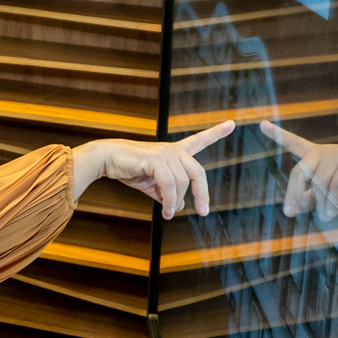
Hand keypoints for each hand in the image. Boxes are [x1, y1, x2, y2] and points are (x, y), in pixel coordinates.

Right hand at [72, 120, 234, 218]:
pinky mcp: (156, 159)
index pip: (199, 140)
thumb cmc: (128, 169)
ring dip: (176, 202)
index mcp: (174, 152)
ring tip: (168, 213)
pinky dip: (169, 201)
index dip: (216, 133)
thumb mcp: (151, 184)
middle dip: (202, 194)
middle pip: (198, 173)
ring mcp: (165, 153)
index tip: (231, 124)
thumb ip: (166, 193)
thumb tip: (178, 207)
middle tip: (203, 212)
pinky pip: (169, 185)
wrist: (107, 160)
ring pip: (182, 183)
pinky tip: (165, 210)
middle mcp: (173, 150)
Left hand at [259, 120, 337, 219]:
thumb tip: (299, 206)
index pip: (293, 142)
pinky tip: (331, 213)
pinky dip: (333, 202)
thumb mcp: (332, 184)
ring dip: (320, 204)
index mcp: (316, 153)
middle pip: (299, 173)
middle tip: (290, 213)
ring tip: (323, 217)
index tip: (261, 124)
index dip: (277, 134)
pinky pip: (337, 185)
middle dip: (293, 194)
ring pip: (320, 184)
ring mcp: (337, 155)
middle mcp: (323, 151)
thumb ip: (314, 194)